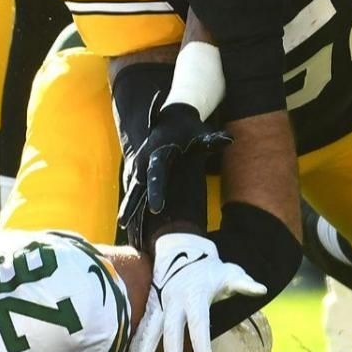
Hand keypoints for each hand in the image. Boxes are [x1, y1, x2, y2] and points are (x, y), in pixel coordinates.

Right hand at [118, 103, 229, 248]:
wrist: (171, 119)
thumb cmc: (188, 129)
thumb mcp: (199, 133)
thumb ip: (211, 140)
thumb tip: (228, 140)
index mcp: (158, 153)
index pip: (156, 175)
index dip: (156, 192)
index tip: (157, 209)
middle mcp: (143, 161)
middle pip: (136, 187)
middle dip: (130, 206)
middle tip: (124, 224)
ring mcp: (137, 167)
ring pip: (130, 192)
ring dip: (127, 210)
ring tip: (123, 232)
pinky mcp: (136, 173)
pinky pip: (132, 193)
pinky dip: (129, 208)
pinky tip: (128, 228)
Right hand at [127, 233, 266, 351]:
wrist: (182, 250)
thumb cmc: (210, 269)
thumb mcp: (229, 273)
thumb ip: (243, 283)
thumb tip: (261, 289)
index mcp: (195, 294)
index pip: (199, 320)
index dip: (202, 339)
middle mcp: (175, 299)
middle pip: (172, 328)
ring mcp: (160, 303)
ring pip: (150, 328)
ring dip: (143, 350)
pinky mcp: (151, 307)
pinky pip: (142, 328)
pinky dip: (134, 345)